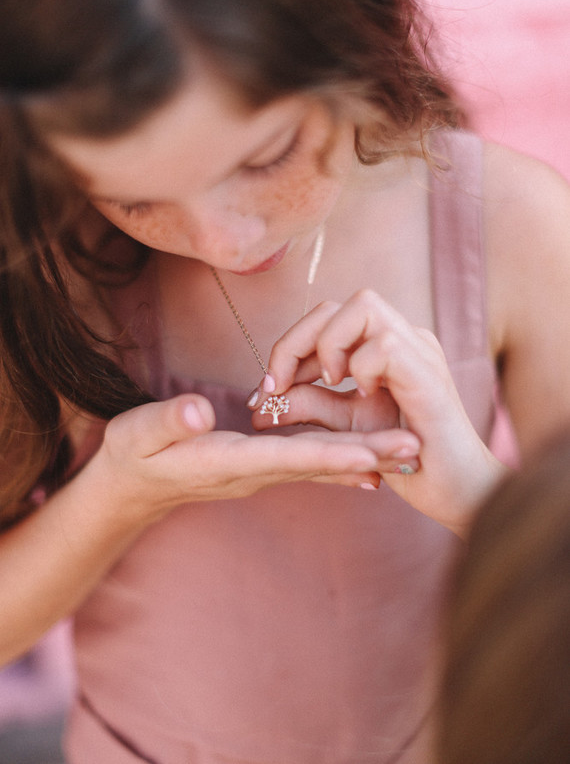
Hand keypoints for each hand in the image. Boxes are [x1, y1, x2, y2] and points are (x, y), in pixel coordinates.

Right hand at [93, 391, 419, 518]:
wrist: (131, 488)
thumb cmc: (133, 455)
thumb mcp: (139, 433)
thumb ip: (168, 422)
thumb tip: (198, 411)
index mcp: (228, 461)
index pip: (288, 457)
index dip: (331, 455)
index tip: (372, 454)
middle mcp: (254, 471)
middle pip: (320, 465)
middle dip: (369, 457)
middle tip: (417, 449)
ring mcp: (261, 472)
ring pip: (322, 466)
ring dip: (367, 459)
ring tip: (411, 453)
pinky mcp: (262, 466)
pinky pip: (311, 464)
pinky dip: (343, 463)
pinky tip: (372, 465)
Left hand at [249, 291, 503, 533]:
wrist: (459, 492)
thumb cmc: (409, 459)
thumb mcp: (346, 428)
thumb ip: (309, 406)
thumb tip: (262, 403)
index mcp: (383, 347)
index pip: (328, 317)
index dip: (291, 345)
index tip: (270, 386)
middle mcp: (404, 339)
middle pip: (339, 304)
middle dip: (297, 341)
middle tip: (280, 386)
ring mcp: (420, 351)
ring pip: (363, 306)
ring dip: (329, 345)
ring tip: (330, 385)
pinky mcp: (429, 375)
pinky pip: (386, 346)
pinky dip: (362, 368)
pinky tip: (365, 397)